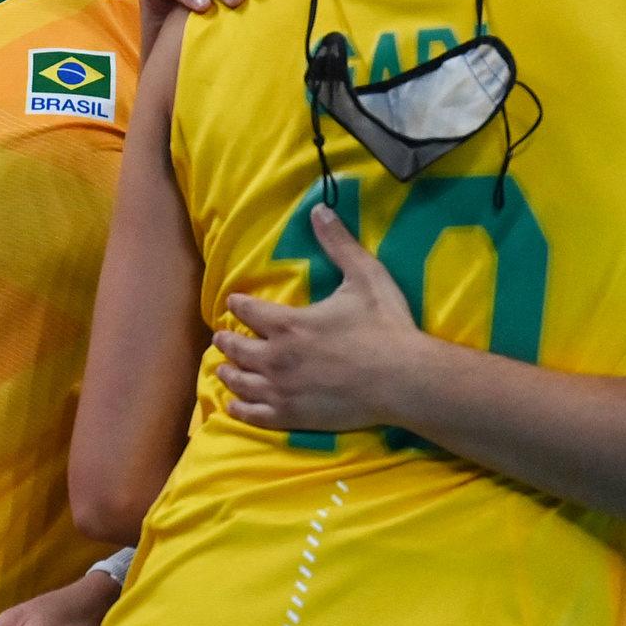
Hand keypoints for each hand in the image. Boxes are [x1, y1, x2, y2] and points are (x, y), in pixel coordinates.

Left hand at [216, 205, 424, 431]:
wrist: (403, 380)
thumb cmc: (384, 326)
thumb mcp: (364, 275)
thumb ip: (338, 243)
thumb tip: (319, 209)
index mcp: (288, 323)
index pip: (249, 310)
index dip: (239, 304)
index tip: (233, 302)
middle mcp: (276, 357)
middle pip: (237, 348)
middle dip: (227, 340)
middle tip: (221, 337)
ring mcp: (282, 390)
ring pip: (240, 382)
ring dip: (227, 372)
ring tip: (222, 369)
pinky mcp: (292, 416)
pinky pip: (254, 415)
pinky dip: (239, 409)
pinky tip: (233, 405)